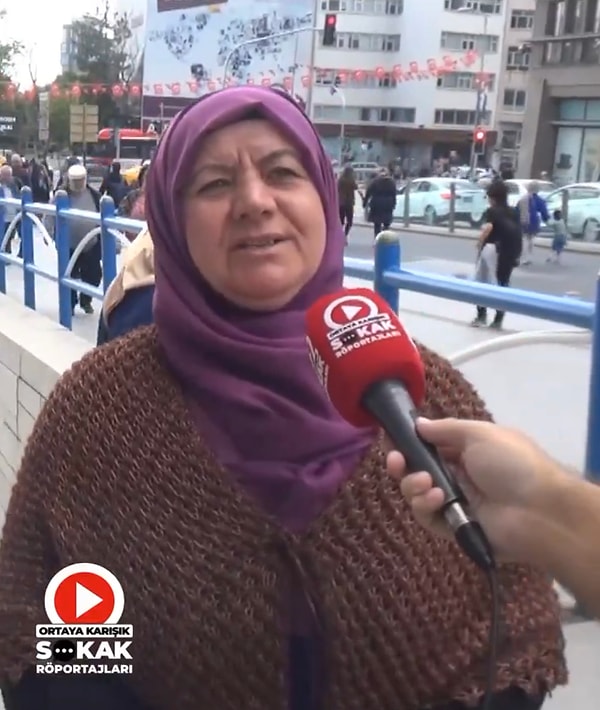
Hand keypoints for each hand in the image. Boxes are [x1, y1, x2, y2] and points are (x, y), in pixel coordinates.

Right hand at [386, 418, 563, 560]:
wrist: (538, 510)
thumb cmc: (511, 463)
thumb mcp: (480, 433)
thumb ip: (445, 429)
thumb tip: (418, 424)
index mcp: (465, 450)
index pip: (427, 445)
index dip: (408, 441)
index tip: (390, 437)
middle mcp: (456, 475)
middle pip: (415, 469)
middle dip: (400, 463)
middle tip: (394, 460)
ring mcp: (453, 501)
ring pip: (415, 493)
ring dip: (412, 485)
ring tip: (426, 483)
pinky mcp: (451, 527)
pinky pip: (426, 516)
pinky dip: (425, 506)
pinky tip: (437, 499)